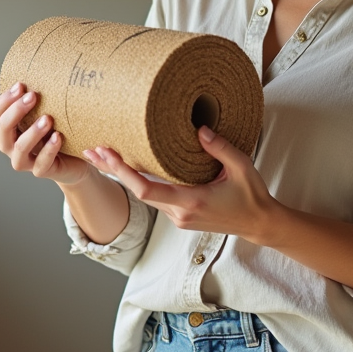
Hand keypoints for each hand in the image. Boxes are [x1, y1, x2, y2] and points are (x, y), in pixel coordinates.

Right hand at [0, 82, 92, 186]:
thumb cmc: (58, 129)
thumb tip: (48, 62)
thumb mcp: (48, 112)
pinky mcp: (42, 171)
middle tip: (33, 96)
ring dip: (32, 133)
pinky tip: (58, 137)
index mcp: (9, 130)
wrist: (76, 158)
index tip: (21, 84)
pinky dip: (49, 150)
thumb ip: (41, 98)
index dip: (4, 101)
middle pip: (3, 130)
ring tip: (48, 118)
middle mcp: (12, 146)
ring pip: (19, 150)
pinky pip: (41, 165)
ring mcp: (25, 161)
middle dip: (15, 112)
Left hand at [84, 126, 279, 242]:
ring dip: (123, 176)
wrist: (260, 223)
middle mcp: (179, 213)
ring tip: (103, 155)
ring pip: (143, 195)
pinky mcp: (180, 215)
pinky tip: (129, 168)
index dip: (123, 172)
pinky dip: (137, 182)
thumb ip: (220, 147)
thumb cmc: (252, 195)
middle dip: (114, 170)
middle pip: (137, 192)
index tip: (108, 155)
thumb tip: (199, 128)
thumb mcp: (241, 167)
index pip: (146, 189)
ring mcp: (178, 217)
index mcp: (191, 202)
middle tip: (93, 150)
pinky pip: (154, 197)